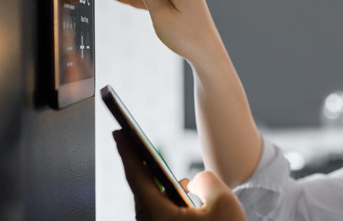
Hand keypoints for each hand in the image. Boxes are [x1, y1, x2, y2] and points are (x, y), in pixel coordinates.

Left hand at [114, 130, 245, 220]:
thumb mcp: (223, 200)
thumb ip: (206, 179)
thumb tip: (194, 181)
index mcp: (158, 216)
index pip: (137, 175)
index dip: (127, 150)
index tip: (118, 130)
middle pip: (142, 188)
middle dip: (140, 164)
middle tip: (130, 140)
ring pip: (154, 203)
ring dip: (158, 184)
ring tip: (154, 164)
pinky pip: (163, 213)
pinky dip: (169, 199)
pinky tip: (180, 190)